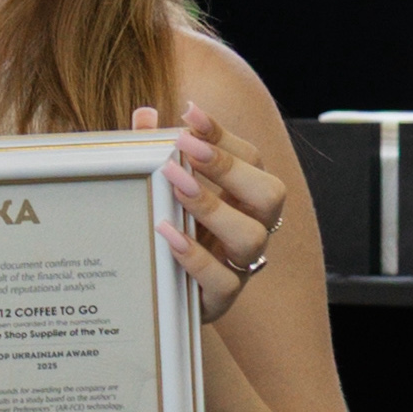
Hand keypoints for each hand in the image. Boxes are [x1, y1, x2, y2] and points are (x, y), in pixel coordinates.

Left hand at [139, 99, 285, 328]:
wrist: (157, 298)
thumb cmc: (164, 232)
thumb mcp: (156, 192)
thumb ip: (151, 155)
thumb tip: (144, 114)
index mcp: (245, 197)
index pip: (250, 158)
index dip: (222, 135)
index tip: (190, 113)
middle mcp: (253, 227)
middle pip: (268, 193)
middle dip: (228, 168)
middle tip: (185, 147)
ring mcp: (241, 264)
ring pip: (251, 236)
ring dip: (212, 207)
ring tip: (175, 186)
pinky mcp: (221, 298)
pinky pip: (223, 280)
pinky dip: (195, 256)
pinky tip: (167, 234)